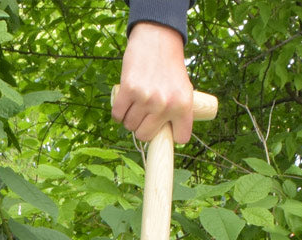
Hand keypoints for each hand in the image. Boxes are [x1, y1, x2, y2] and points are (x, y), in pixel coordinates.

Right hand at [113, 21, 193, 144]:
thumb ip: (176, 113)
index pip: (180, 138)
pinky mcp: (128, 91)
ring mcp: (146, 98)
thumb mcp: (183, 90)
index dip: (172, 134)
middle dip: (142, 127)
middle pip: (145, 136)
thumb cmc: (170, 68)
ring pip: (130, 126)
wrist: (158, 39)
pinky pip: (117, 116)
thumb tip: (162, 138)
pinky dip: (118, 112)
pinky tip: (124, 102)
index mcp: (184, 106)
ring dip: (129, 118)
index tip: (167, 129)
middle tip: (146, 111)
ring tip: (136, 102)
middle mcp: (165, 104)